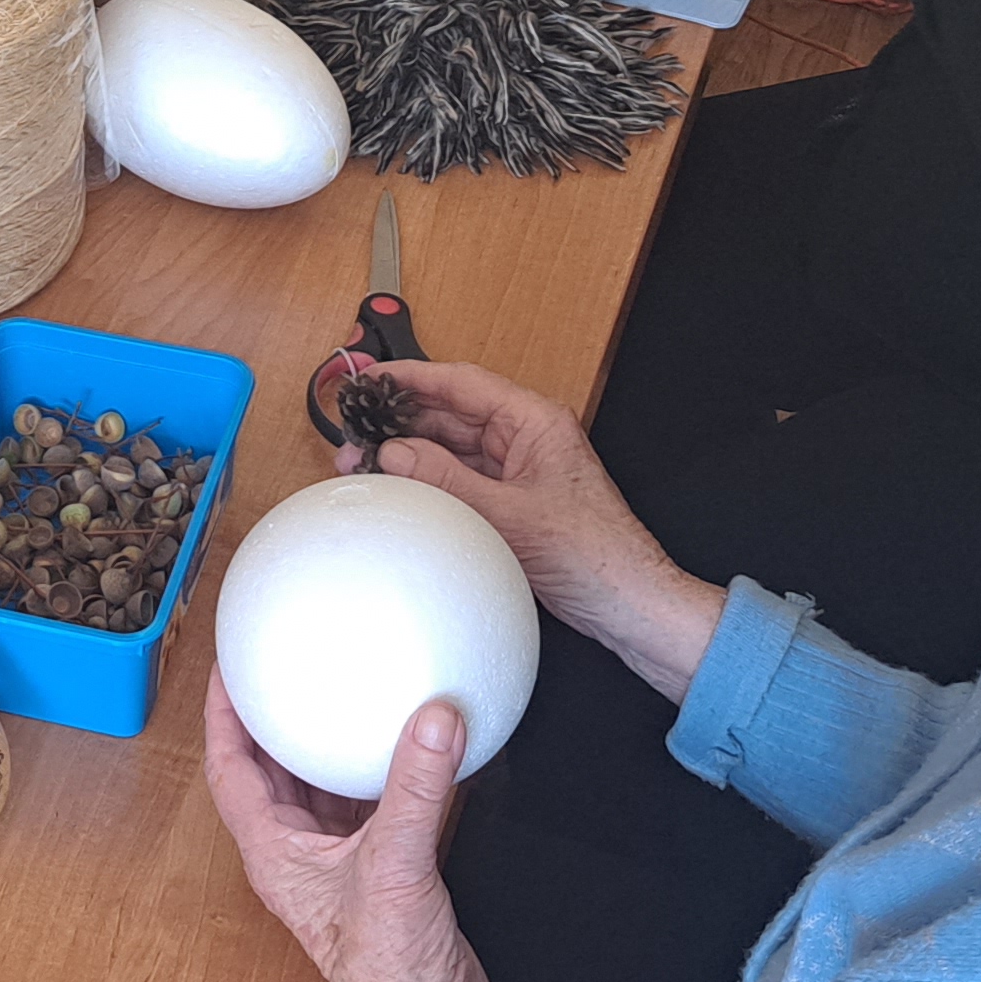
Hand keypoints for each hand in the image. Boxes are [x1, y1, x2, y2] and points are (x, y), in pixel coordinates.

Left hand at [203, 684, 494, 981]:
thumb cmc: (386, 967)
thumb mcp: (396, 863)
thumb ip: (416, 787)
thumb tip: (433, 719)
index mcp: (272, 850)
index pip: (229, 767)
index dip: (221, 714)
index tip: (226, 666)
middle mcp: (295, 851)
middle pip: (269, 768)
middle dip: (272, 717)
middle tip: (282, 666)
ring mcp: (334, 860)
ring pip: (317, 785)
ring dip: (324, 741)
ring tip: (335, 689)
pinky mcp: (376, 866)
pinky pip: (367, 802)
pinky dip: (377, 768)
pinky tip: (402, 741)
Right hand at [339, 356, 722, 699]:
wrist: (627, 604)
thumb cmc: (595, 555)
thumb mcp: (511, 516)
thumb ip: (448, 481)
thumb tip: (396, 452)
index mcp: (535, 422)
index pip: (461, 383)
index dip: (409, 377)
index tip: (368, 379)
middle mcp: (524, 440)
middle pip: (449, 415)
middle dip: (399, 422)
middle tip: (353, 434)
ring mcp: (516, 472)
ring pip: (449, 450)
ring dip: (408, 456)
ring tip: (364, 464)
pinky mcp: (510, 503)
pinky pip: (458, 482)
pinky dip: (426, 484)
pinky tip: (398, 491)